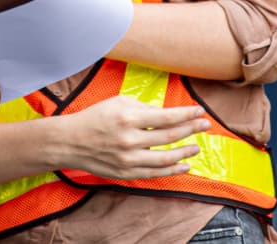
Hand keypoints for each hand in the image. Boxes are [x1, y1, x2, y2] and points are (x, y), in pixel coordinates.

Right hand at [56, 95, 208, 179]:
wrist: (70, 141)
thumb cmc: (95, 118)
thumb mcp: (118, 102)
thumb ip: (143, 107)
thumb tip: (165, 113)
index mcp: (129, 118)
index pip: (167, 117)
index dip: (187, 114)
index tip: (200, 111)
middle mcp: (130, 140)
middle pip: (170, 136)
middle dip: (192, 130)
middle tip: (206, 125)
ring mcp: (128, 159)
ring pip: (166, 158)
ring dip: (185, 152)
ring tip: (196, 147)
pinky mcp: (126, 173)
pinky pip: (155, 173)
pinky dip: (172, 170)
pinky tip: (184, 165)